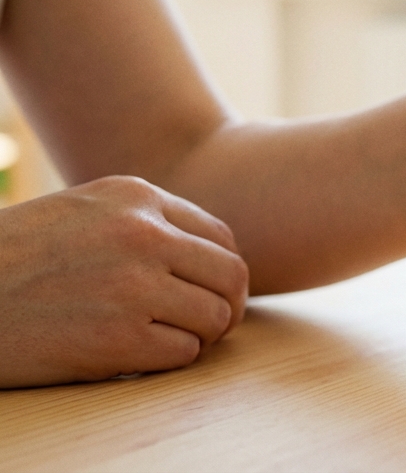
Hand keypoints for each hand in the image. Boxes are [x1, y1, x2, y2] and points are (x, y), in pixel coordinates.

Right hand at [0, 176, 248, 387]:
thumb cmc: (16, 258)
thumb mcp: (83, 213)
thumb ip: (146, 223)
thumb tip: (215, 257)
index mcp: (136, 197)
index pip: (221, 238)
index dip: (221, 273)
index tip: (205, 293)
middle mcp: (142, 234)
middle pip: (231, 277)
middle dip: (225, 307)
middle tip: (205, 326)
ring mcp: (132, 286)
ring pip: (215, 318)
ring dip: (197, 336)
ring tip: (160, 338)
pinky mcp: (117, 339)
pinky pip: (182, 354)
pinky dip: (165, 360)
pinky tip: (131, 354)